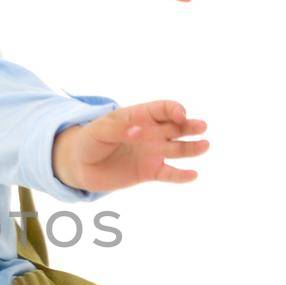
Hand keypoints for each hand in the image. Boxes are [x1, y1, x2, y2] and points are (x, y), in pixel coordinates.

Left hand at [55, 101, 208, 191]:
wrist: (80, 166)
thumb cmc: (89, 141)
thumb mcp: (99, 131)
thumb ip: (117, 128)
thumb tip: (136, 130)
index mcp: (139, 116)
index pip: (162, 109)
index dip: (174, 109)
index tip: (181, 115)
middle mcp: (150, 133)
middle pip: (175, 127)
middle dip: (189, 126)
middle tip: (201, 127)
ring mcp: (151, 152)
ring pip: (177, 149)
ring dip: (192, 148)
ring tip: (205, 146)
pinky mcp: (149, 172)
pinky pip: (169, 173)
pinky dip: (181, 175)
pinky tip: (193, 175)